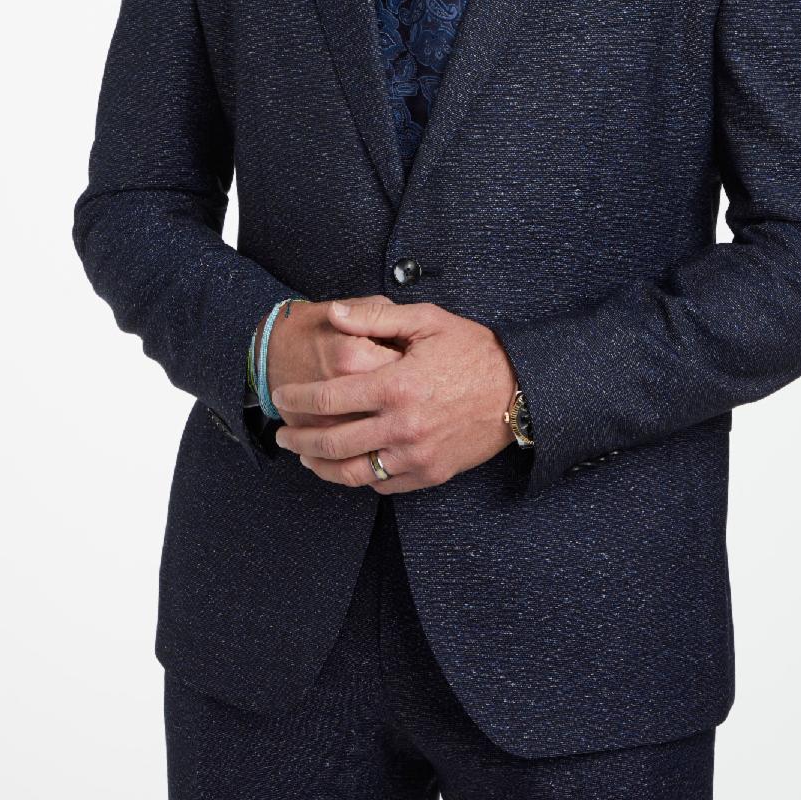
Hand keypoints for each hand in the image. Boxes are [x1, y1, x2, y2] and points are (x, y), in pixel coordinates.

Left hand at [271, 296, 518, 492]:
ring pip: (353, 472)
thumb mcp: (427, 321)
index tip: (282, 396)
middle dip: (298, 438)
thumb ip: (376, 318)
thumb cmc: (473, 350)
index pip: (328, 398)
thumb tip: (335, 314)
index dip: (297, 398)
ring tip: (305, 456)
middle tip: (282, 433)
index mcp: (396, 385)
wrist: (519, 391)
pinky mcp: (429, 473)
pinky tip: (348, 465)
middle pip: (332, 442)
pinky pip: (383, 485)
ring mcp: (416, 455)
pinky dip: (359, 478)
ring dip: (321, 466)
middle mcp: (402, 426)